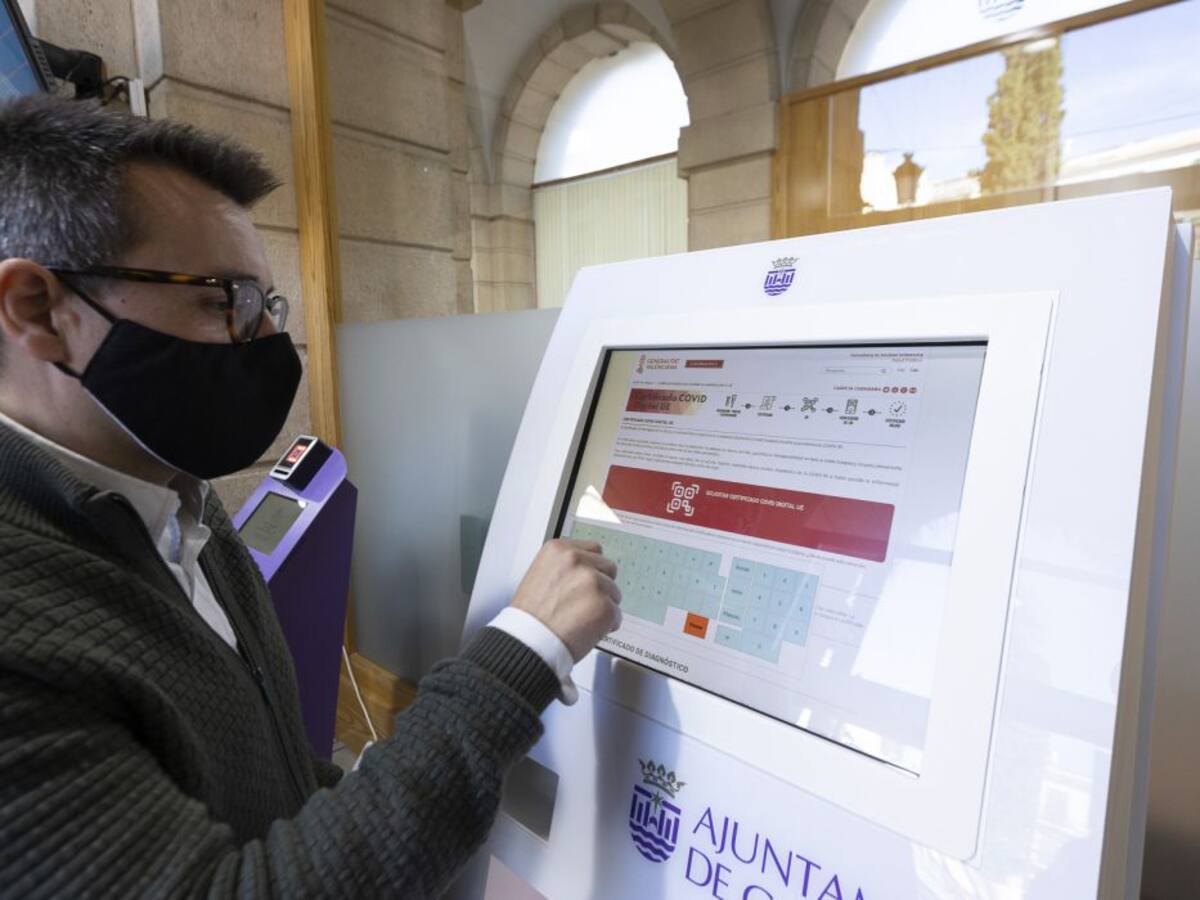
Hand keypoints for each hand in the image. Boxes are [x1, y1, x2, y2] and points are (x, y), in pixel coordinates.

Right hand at [511, 538, 621, 660]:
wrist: (528, 642)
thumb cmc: (530, 616)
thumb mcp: (539, 575)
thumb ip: (565, 567)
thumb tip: (587, 570)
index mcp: (559, 549)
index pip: (594, 550)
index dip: (591, 569)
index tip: (585, 581)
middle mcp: (577, 560)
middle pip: (608, 568)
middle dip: (601, 586)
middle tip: (583, 603)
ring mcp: (593, 582)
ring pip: (614, 593)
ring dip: (603, 606)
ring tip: (580, 619)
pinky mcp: (604, 606)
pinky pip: (617, 615)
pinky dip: (606, 626)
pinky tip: (586, 630)